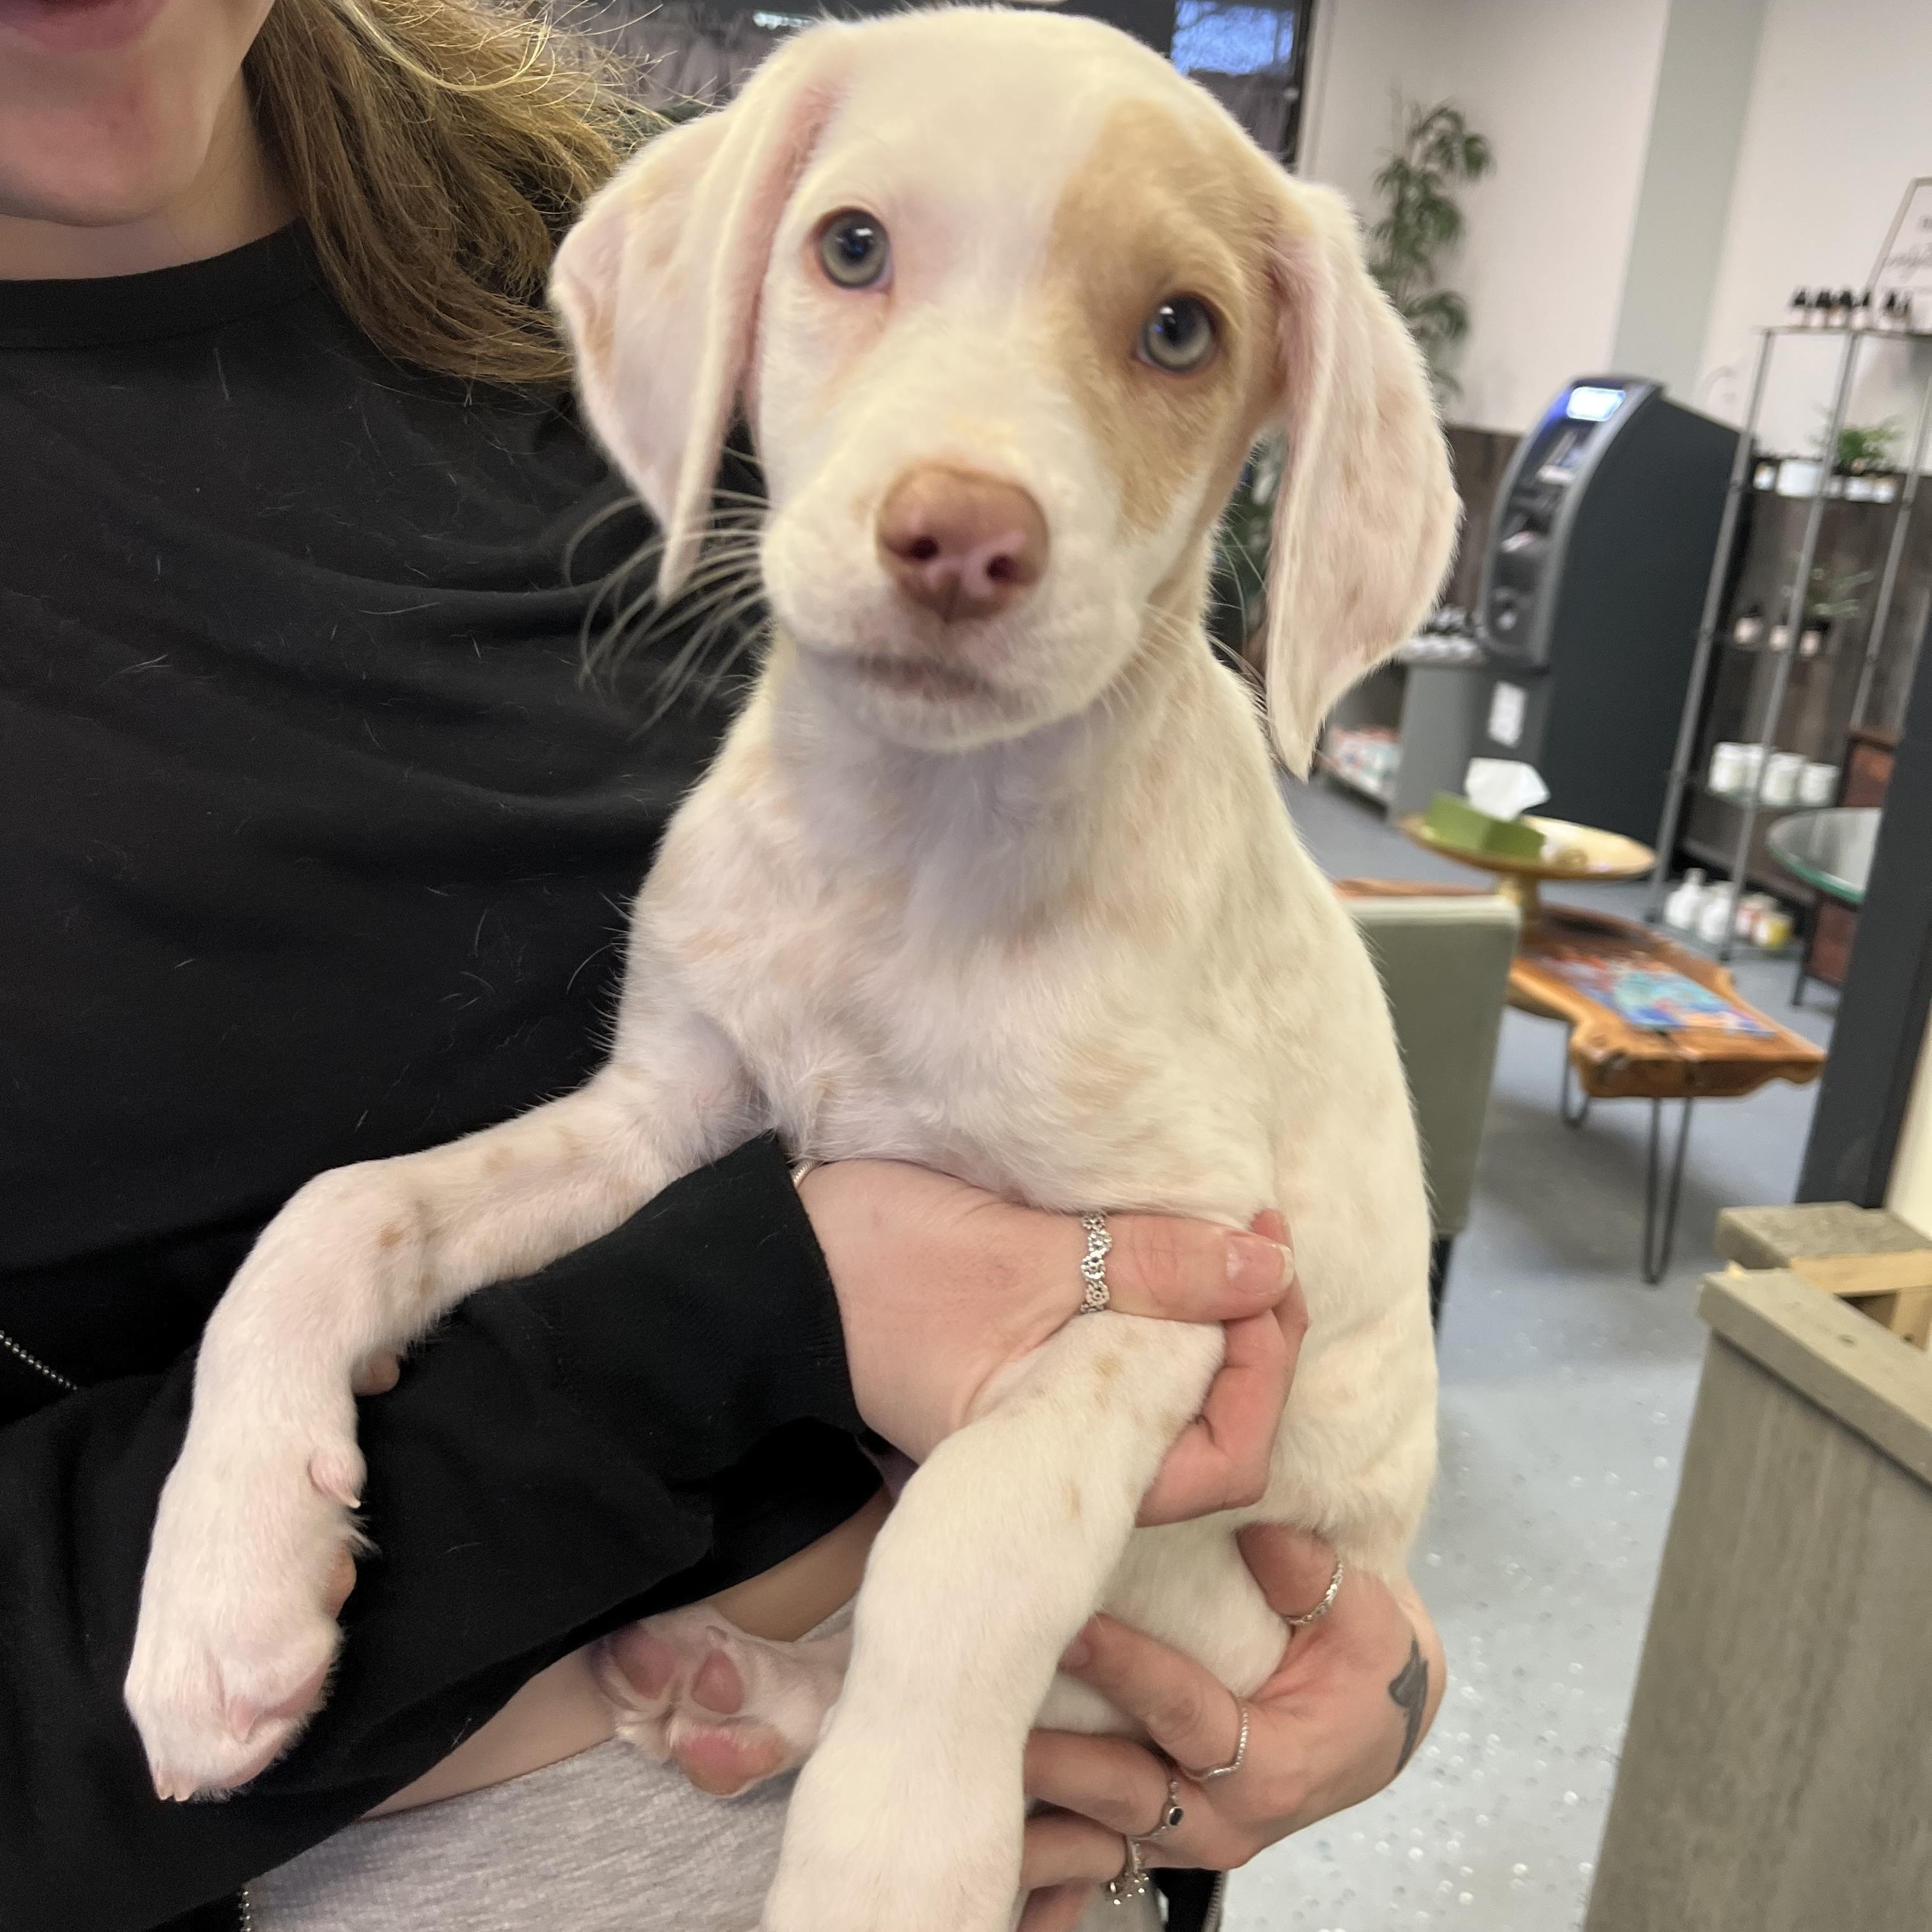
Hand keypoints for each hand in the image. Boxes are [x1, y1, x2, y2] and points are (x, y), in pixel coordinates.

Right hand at [798, 1161, 1301, 1520]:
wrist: (763, 1269)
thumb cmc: (872, 1273)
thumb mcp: (1021, 1258)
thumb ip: (1148, 1267)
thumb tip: (1266, 1269)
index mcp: (1062, 1459)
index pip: (1222, 1458)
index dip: (1265, 1370)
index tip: (1267, 1272)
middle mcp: (1065, 1455)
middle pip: (1215, 1430)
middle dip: (1255, 1336)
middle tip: (1260, 1239)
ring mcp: (1049, 1415)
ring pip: (1178, 1391)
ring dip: (1217, 1316)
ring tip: (1231, 1236)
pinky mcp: (1032, 1372)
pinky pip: (1132, 1357)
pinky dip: (1171, 1307)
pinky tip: (1180, 1252)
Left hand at [1015, 1526, 1444, 1931]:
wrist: (1374, 1726)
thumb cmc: (1365, 1667)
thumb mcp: (1367, 1619)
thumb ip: (1314, 1579)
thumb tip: (1261, 1534)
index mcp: (1272, 1768)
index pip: (1183, 1714)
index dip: (1125, 1669)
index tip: (1070, 1625)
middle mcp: (1221, 1821)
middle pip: (1122, 1790)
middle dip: (1055, 1752)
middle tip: (990, 1705)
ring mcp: (1183, 1840)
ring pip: (1094, 1835)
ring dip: (1035, 1807)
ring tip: (970, 1763)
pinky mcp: (1155, 1839)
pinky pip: (1087, 1861)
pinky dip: (1039, 1857)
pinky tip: (985, 1835)